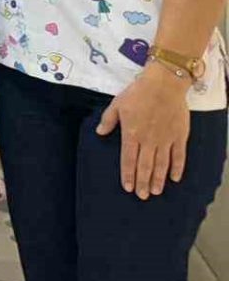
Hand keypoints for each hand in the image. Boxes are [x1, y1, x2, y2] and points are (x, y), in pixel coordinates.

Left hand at [97, 62, 191, 198]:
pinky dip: (177, 168)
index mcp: (131, 134)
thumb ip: (108, 120)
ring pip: (161, 164)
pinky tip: (175, 178)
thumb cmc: (138, 93)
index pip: (128, 159)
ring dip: (158, 179)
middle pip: (145, 166)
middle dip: (143, 182)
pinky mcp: (179, 136)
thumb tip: (99, 133)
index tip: (128, 187)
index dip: (128, 174)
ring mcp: (165, 139)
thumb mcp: (117, 104)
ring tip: (155, 192)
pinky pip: (179, 156)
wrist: (164, 84)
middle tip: (142, 196)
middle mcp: (148, 140)